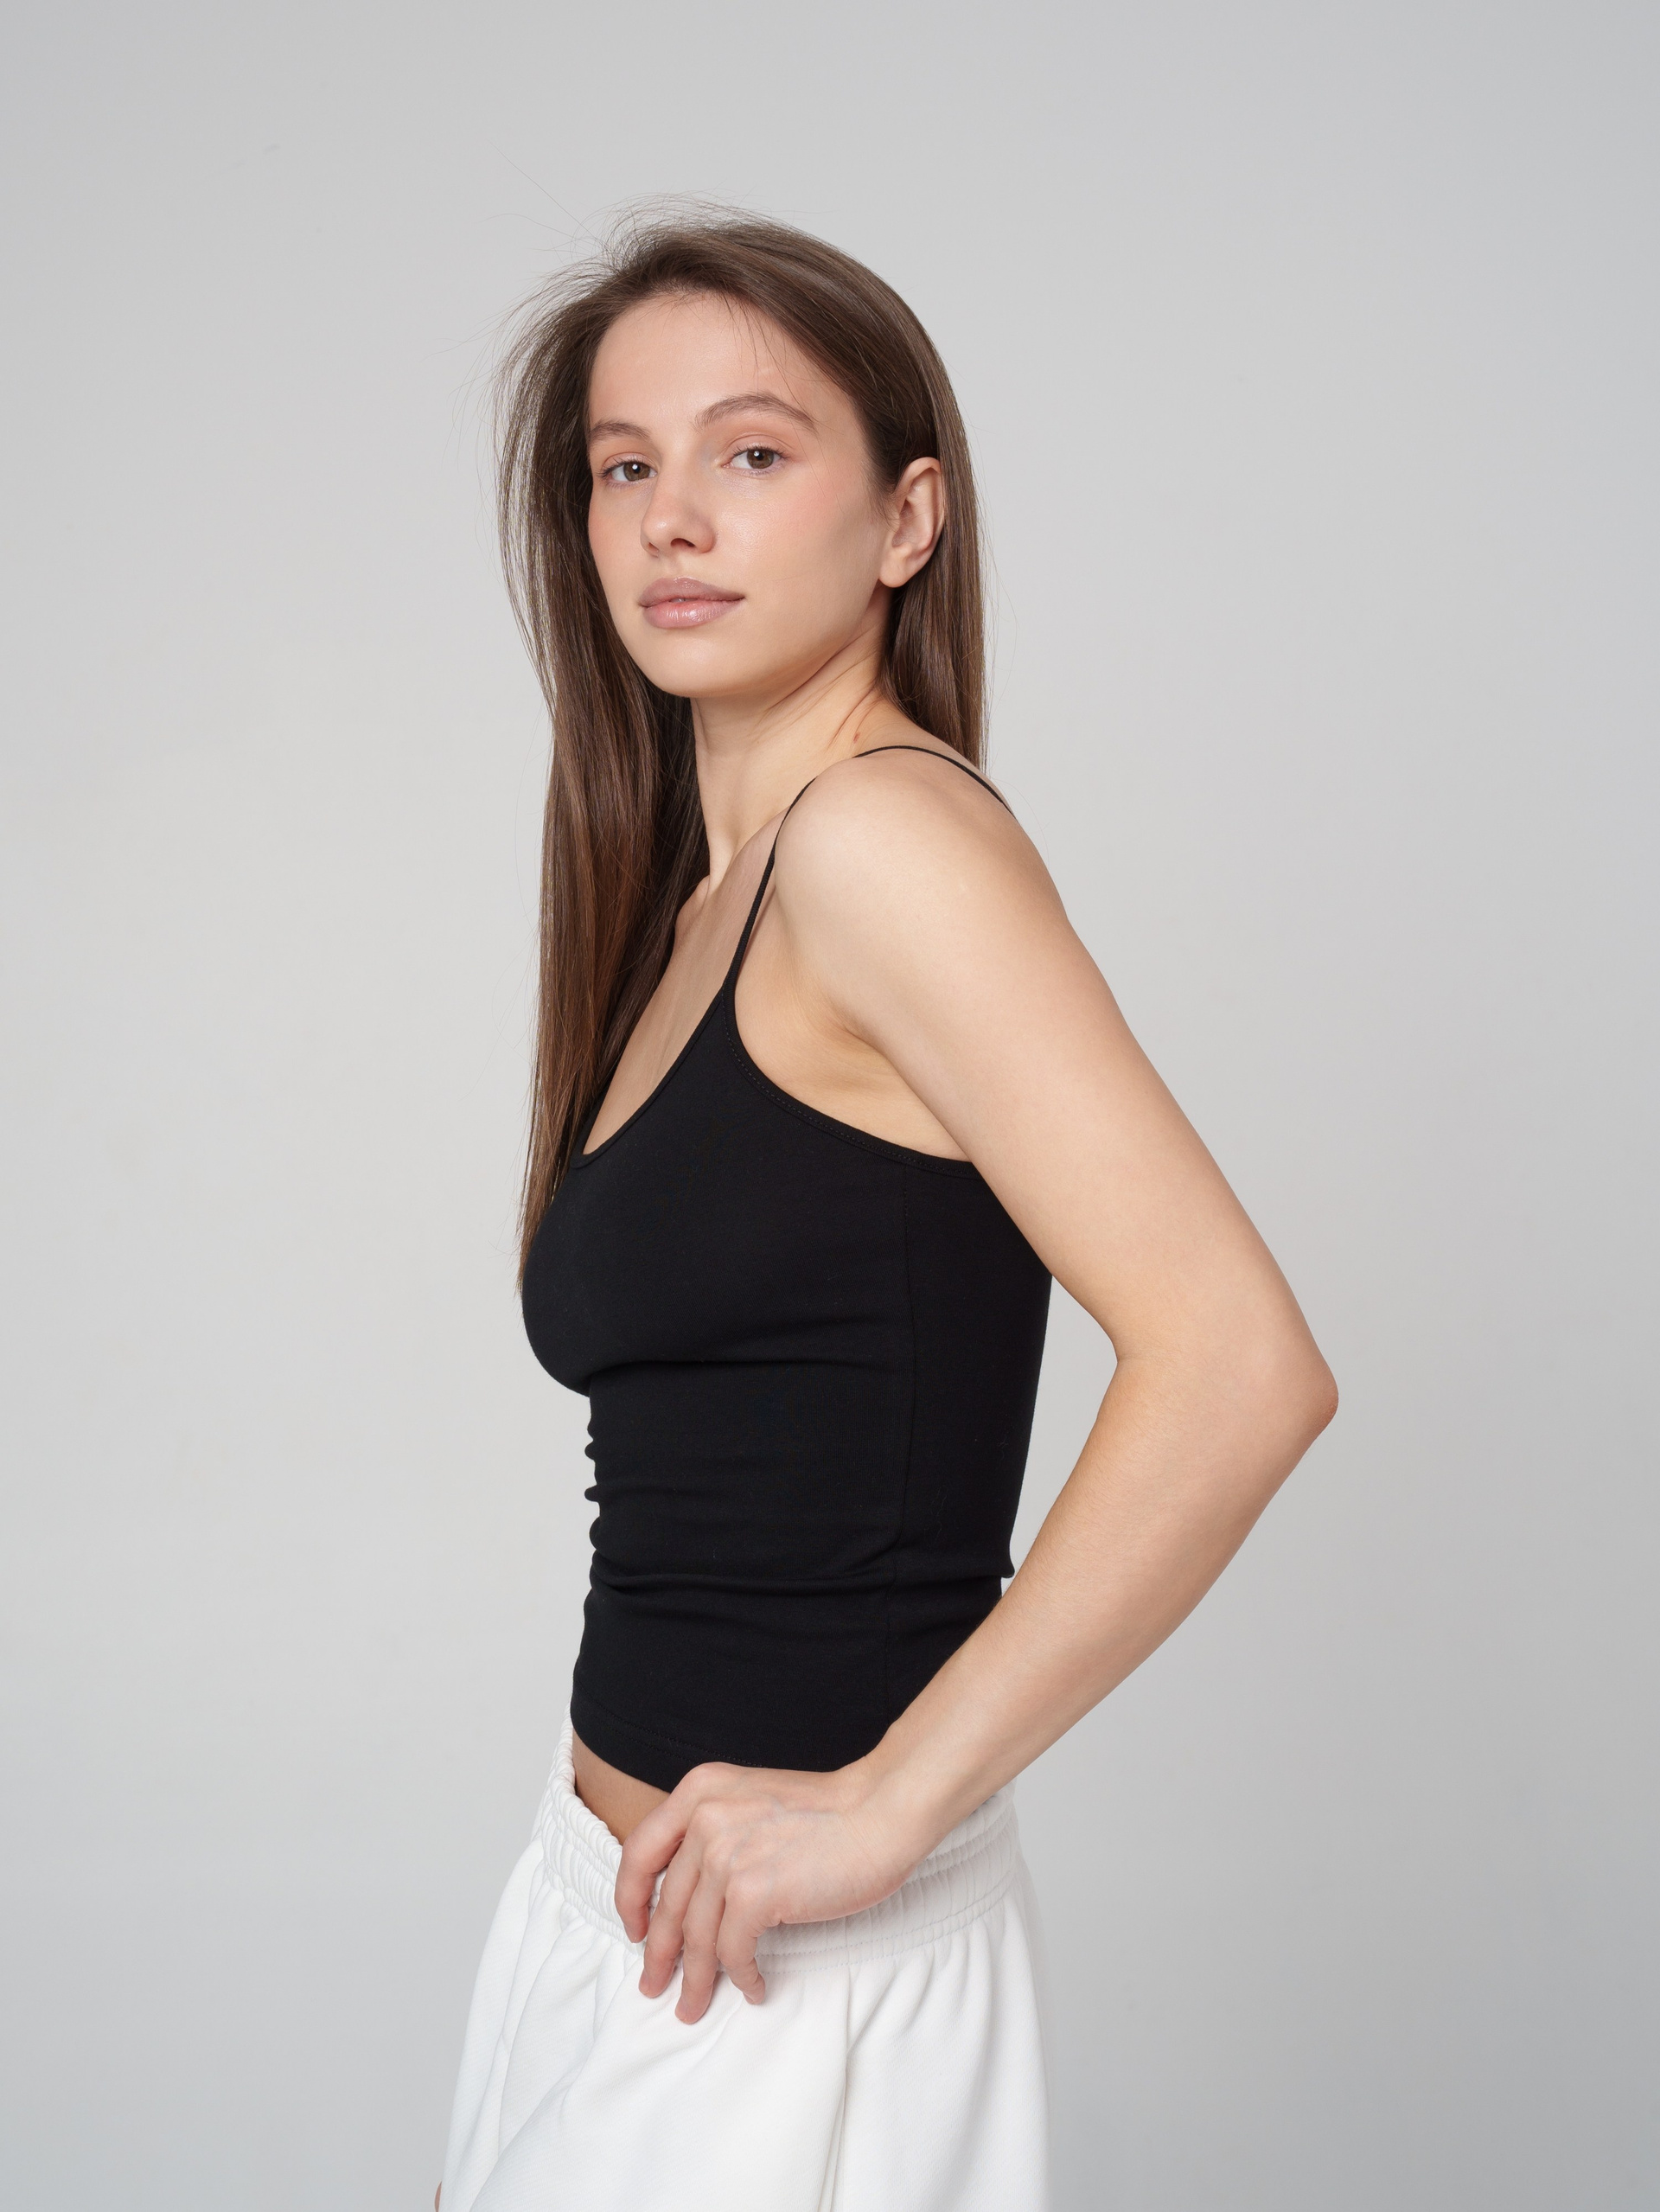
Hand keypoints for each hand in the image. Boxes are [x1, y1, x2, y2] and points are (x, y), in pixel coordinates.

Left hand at [614, 1760, 922, 2023]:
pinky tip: (752, 1987)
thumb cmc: (827, 1812)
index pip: (639, 1851)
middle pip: (667, 1904)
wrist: (879, 1810)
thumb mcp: (749, 1799)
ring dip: (694, 1979)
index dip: (629, 1899)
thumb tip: (687, 1894)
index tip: (635, 1930)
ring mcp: (727, 1855)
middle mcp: (704, 1819)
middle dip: (658, 1955)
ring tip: (693, 2005)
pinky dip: (740, 1977)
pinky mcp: (754, 1891)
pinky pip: (733, 1952)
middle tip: (654, 1986)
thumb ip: (714, 1829)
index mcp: (698, 1791)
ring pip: (696, 1937)